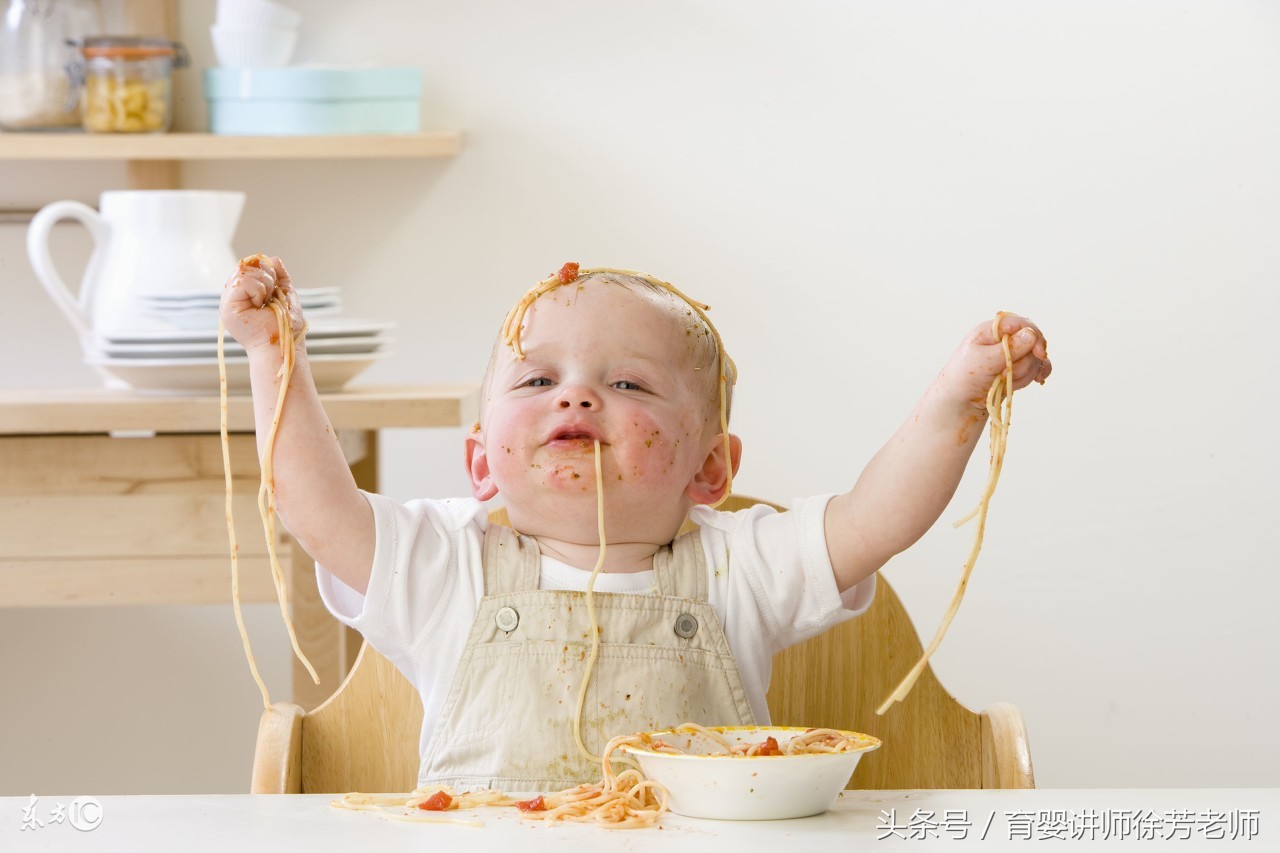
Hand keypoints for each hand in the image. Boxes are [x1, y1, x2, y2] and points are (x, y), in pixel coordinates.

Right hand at [219, 255, 304, 352]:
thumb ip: (280, 277)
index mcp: (245, 293)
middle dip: (267, 277)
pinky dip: (258, 290)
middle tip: (272, 298)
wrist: (284, 345)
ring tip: (266, 303)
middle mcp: (234, 296)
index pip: (250, 266)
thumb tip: (273, 259)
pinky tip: (260, 305)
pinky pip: (242, 281)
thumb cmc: (286, 326)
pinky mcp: (227, 307)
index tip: (275, 289)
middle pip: (246, 266)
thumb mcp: (286, 294)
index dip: (266, 271)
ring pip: (244, 271)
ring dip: (264, 284)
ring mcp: (228, 301)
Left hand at [937, 313, 1051, 409]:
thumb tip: (1031, 334)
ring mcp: (1014, 352)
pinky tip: (1038, 380)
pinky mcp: (1019, 365)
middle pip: (1032, 343)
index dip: (1034, 336)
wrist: (961, 398)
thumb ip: (1007, 349)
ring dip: (1023, 374)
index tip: (1039, 354)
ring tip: (1002, 381)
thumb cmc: (964, 376)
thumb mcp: (982, 361)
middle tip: (1002, 375)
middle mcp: (1005, 338)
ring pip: (1035, 359)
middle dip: (1022, 363)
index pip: (1022, 324)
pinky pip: (1038, 366)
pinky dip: (1038, 374)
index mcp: (993, 330)